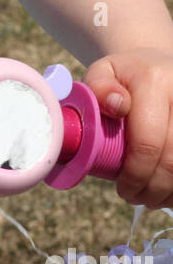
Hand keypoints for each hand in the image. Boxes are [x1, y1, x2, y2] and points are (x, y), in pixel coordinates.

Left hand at [84, 49, 172, 209]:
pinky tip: (167, 190)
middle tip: (135, 196)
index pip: (147, 141)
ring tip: (150, 196)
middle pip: (172, 161)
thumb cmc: (126, 78)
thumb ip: (98, 87)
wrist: (159, 67)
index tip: (122, 187)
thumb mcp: (103, 73)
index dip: (135, 173)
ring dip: (168, 191)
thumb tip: (116, 106)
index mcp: (154, 81)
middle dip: (152, 188)